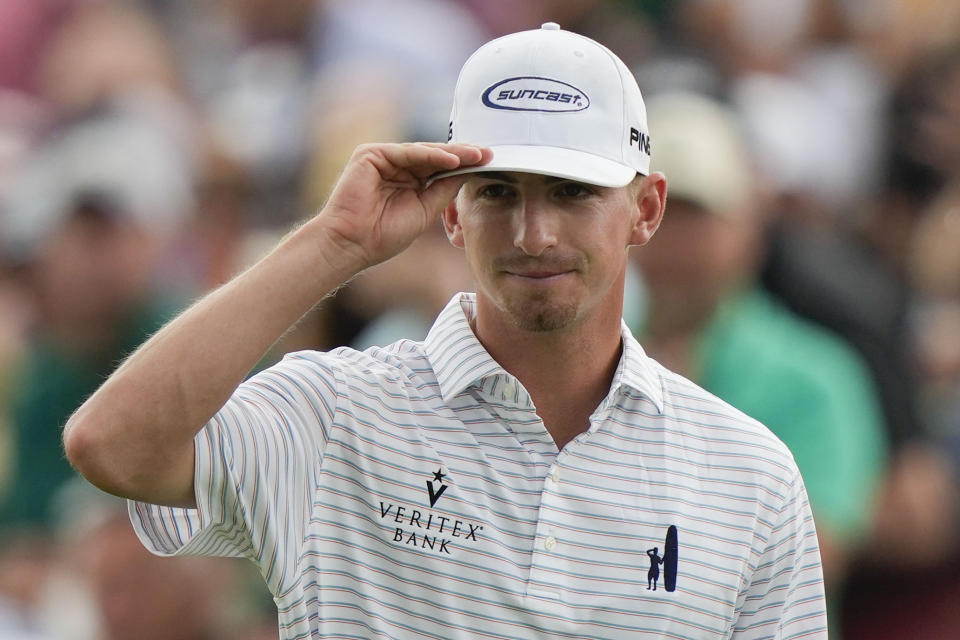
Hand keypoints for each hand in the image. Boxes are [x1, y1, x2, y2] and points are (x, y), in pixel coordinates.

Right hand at [316, 142, 490, 272]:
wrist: (353, 244)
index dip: (464, 165)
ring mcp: (383, 158)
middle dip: (463, 154)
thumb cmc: (383, 234)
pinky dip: (430, 155)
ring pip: (424, 151)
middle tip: (489, 153)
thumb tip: (468, 172)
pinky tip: (452, 160)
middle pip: (435, 155)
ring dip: (452, 153)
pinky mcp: (371, 154)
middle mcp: (396, 166)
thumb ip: (443, 190)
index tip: (490, 163)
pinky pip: (407, 152)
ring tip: (476, 156)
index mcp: (408, 180)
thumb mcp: (425, 210)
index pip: (440, 167)